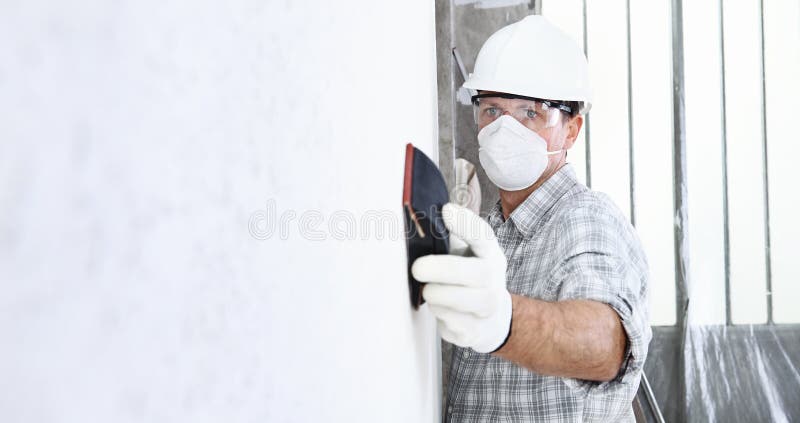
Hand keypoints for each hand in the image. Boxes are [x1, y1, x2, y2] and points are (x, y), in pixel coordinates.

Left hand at [412, 203, 511, 352]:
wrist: (491, 317)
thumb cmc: (468, 276)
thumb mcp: (465, 252)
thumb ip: (447, 236)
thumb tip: (418, 219)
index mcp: (489, 252)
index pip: (483, 235)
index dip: (466, 222)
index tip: (446, 211)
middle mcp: (494, 278)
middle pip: (475, 274)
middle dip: (442, 269)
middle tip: (418, 268)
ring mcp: (487, 307)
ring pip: (461, 301)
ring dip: (437, 294)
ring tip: (429, 290)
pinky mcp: (475, 331)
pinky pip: (452, 323)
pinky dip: (440, 314)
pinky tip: (440, 307)